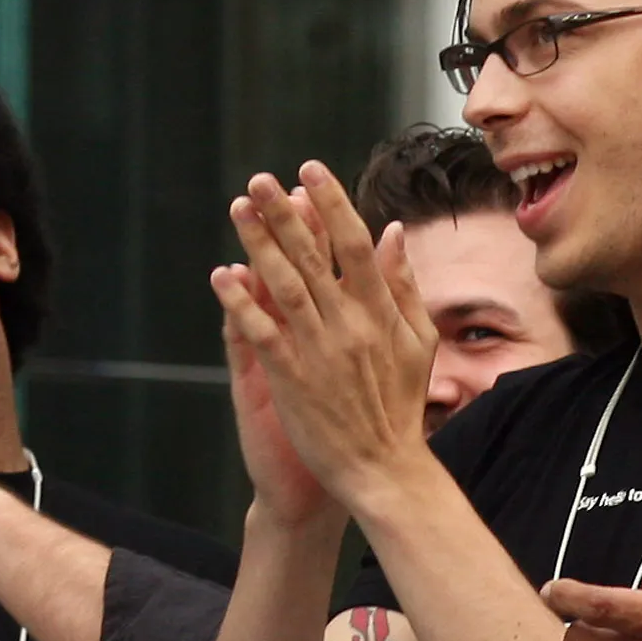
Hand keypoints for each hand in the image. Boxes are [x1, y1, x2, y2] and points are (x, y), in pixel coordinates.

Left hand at [211, 166, 438, 513]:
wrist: (384, 470)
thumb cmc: (401, 406)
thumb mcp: (418, 342)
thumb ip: (403, 285)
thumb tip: (393, 232)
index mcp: (381, 313)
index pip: (354, 244)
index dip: (331, 203)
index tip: (310, 170)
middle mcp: (350, 325)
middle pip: (313, 257)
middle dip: (284, 213)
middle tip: (259, 179)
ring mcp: (319, 351)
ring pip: (284, 286)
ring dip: (259, 244)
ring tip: (238, 209)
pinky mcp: (292, 378)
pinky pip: (263, 332)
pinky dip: (242, 303)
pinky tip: (223, 276)